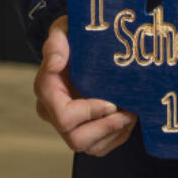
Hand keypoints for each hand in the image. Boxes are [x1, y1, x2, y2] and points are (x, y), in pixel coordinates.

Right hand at [34, 16, 136, 155]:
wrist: (81, 46)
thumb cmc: (73, 36)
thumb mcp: (63, 30)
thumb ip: (56, 42)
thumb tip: (56, 63)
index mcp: (46, 89)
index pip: (63, 115)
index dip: (89, 113)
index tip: (111, 102)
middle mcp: (53, 112)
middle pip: (75, 139)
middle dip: (105, 128)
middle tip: (128, 113)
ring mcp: (67, 124)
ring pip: (90, 147)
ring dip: (115, 133)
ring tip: (131, 113)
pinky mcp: (83, 130)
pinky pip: (100, 147)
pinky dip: (117, 136)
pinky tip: (127, 117)